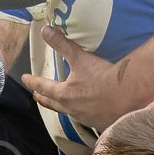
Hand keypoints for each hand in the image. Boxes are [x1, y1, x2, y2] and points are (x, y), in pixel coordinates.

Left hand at [20, 25, 137, 130]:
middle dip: (44, 99)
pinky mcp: (99, 123)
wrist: (128, 95)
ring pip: (69, 113)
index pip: (43, 87)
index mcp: (64, 94)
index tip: (25, 79)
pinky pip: (86, 119)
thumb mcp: (80, 58)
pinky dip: (83, 114)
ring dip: (63, 107)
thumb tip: (45, 31)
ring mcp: (85, 118)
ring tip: (62, 104)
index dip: (33, 82)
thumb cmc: (102, 77)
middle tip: (36, 97)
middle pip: (53, 104)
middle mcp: (71, 109)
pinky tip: (88, 112)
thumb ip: (62, 44)